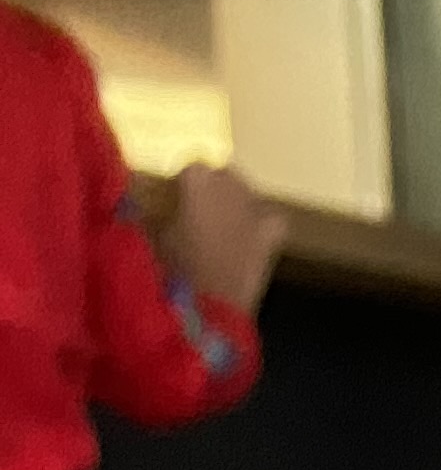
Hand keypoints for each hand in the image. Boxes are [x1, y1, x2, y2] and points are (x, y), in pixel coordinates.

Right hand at [165, 166, 285, 315]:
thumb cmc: (174, 265)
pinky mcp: (272, 234)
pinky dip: (262, 223)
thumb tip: (140, 202)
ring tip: (221, 222)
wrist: (211, 303)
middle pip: (224, 174)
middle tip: (198, 208)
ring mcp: (255, 208)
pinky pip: (271, 219)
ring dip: (236, 201)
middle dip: (213, 186)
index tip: (174, 196)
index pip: (192, 166)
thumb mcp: (152, 233)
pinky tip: (251, 235)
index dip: (184, 181)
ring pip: (247, 193)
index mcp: (197, 177)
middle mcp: (230, 184)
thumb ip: (150, 210)